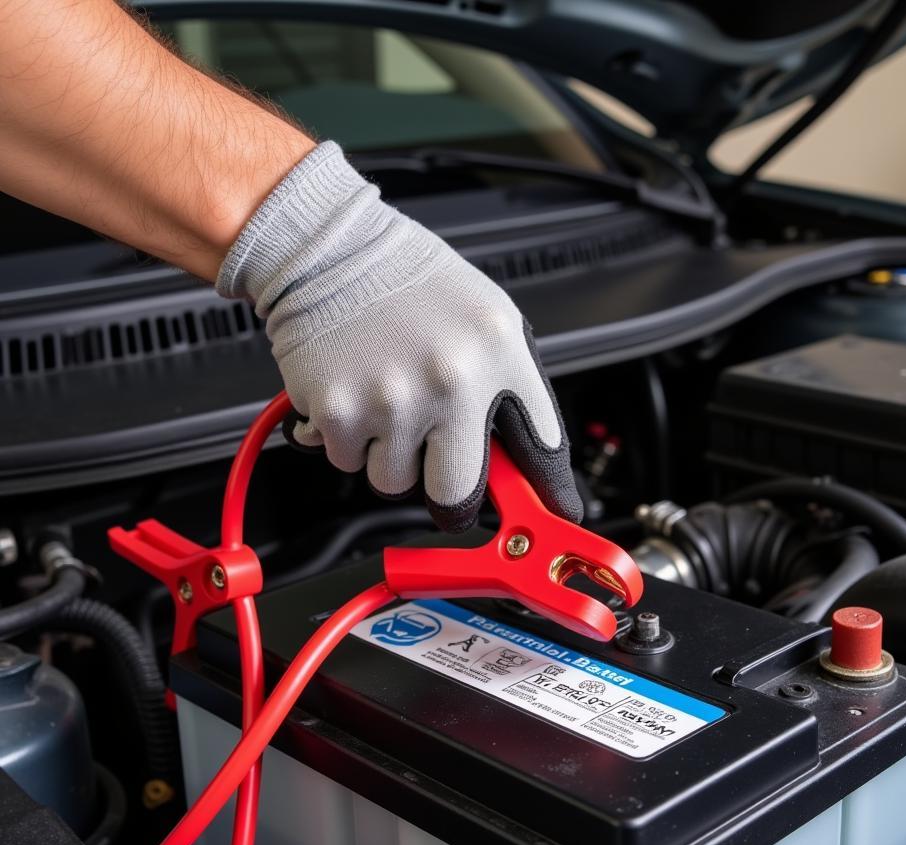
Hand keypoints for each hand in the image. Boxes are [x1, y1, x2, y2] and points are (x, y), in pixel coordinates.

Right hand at [217, 142, 581, 531]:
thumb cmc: (407, 281)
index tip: (556, 514)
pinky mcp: (340, 412)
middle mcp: (453, 379)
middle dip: (451, 498)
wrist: (327, 247)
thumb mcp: (484, 316)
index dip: (550, 492)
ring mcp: (394, 400)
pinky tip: (356, 392)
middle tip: (438, 471)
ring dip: (390, 454)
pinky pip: (349, 461)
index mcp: (499, 352)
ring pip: (395, 481)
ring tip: (387, 399)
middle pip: (459, 494)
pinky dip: (349, 438)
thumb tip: (525, 458)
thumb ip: (508, 384)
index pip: (542, 446)